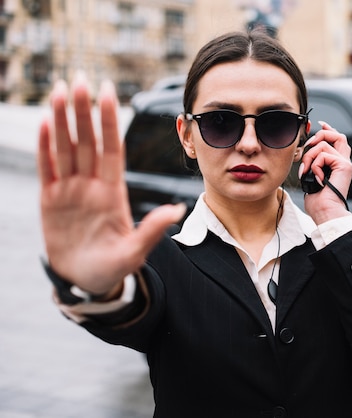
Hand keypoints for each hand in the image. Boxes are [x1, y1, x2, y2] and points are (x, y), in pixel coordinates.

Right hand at [38, 75, 185, 294]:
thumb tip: (177, 211)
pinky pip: (47, 168)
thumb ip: (151, 230)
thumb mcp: (134, 251)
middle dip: (84, 111)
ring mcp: (70, 190)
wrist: (87, 282)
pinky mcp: (51, 200)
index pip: (111, 148)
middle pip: (87, 141)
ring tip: (61, 90)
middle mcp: (92, 185)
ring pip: (66, 148)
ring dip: (63, 119)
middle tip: (81, 79)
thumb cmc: (114, 267)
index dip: (109, 121)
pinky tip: (46, 120)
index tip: (110, 92)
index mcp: (113, 192)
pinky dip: (45, 146)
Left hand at [298, 121, 351, 223]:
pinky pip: (323, 155)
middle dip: (320, 136)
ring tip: (307, 171)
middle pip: (337, 135)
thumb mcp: (312, 179)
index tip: (320, 124)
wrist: (326, 213)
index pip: (338, 140)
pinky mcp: (343, 166)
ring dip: (310, 157)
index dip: (329, 130)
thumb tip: (305, 157)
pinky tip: (317, 178)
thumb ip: (313, 166)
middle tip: (308, 146)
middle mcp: (344, 163)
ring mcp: (345, 164)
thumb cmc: (319, 203)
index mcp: (338, 166)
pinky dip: (315, 165)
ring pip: (324, 145)